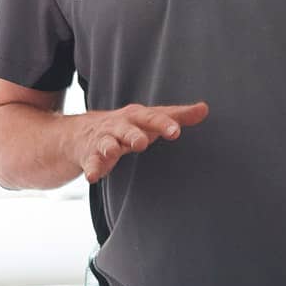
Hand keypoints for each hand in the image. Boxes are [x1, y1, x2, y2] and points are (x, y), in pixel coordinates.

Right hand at [70, 102, 208, 182]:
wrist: (81, 132)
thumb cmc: (126, 126)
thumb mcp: (149, 119)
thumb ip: (176, 116)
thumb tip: (204, 108)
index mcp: (135, 116)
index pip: (151, 117)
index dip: (163, 123)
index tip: (175, 131)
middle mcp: (119, 126)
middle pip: (127, 128)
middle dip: (133, 134)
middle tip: (142, 142)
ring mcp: (103, 140)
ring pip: (106, 143)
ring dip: (109, 147)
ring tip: (112, 152)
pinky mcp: (91, 156)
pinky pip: (91, 163)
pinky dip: (92, 169)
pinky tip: (92, 177)